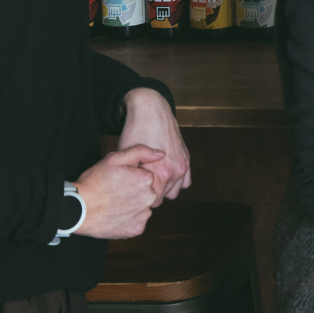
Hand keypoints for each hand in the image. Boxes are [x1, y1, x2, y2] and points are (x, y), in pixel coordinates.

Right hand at [75, 145, 165, 238]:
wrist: (78, 209)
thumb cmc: (94, 182)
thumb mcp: (114, 159)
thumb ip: (141, 152)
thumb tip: (161, 154)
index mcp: (147, 179)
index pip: (146, 175)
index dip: (131, 176)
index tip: (119, 179)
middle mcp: (150, 198)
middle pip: (147, 192)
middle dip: (134, 191)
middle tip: (116, 192)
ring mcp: (144, 215)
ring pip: (143, 207)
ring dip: (133, 205)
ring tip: (115, 204)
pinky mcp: (137, 229)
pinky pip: (137, 221)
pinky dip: (129, 219)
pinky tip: (116, 215)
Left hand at [118, 88, 190, 203]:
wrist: (150, 110)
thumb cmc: (135, 132)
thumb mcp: (127, 157)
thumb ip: (132, 179)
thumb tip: (131, 193)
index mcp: (161, 173)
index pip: (152, 201)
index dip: (140, 197)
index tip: (133, 192)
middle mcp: (175, 171)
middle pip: (162, 198)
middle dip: (151, 194)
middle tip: (139, 184)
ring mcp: (183, 164)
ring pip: (174, 191)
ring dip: (164, 189)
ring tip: (151, 179)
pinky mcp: (186, 158)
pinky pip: (185, 181)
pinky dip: (176, 181)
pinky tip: (164, 173)